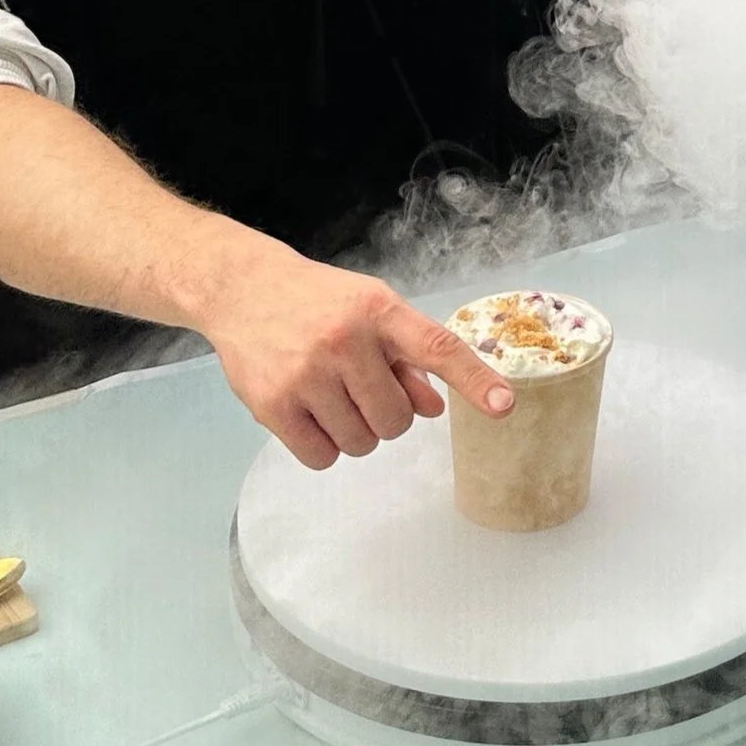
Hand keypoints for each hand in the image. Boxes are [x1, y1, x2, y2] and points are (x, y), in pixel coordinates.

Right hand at [203, 234, 515, 470]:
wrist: (242, 288)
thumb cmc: (319, 302)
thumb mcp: (370, 310)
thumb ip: (408, 356)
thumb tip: (434, 407)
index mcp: (378, 311)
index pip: (437, 348)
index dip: (474, 380)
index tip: (504, 406)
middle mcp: (344, 340)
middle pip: (397, 421)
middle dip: (386, 415)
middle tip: (361, 388)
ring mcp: (306, 373)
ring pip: (361, 443)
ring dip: (354, 431)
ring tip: (330, 395)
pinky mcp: (272, 404)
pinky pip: (322, 457)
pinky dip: (323, 445)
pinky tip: (309, 413)